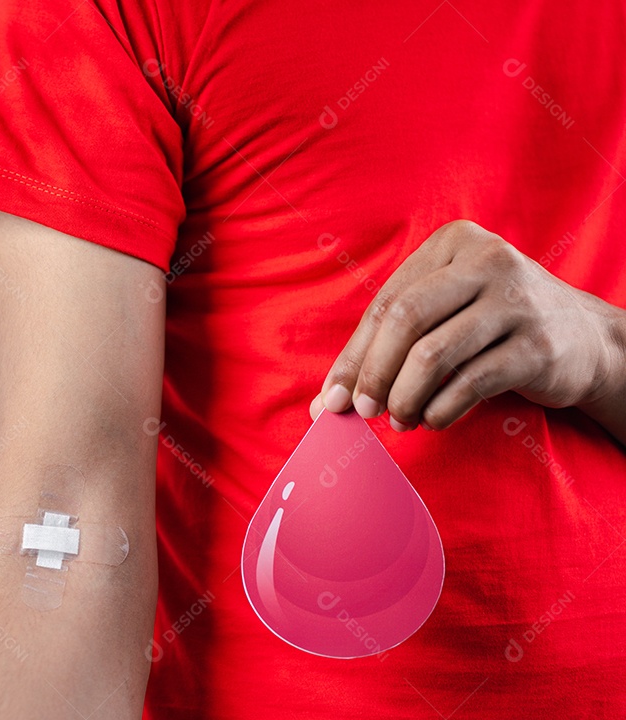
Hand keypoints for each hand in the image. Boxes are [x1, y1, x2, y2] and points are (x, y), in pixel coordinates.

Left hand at [309, 220, 625, 432]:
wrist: (585, 338)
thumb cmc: (493, 325)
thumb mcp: (446, 312)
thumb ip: (389, 343)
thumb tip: (326, 400)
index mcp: (453, 241)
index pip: (387, 302)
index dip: (354, 355)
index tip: (332, 397)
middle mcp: (487, 260)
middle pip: (405, 319)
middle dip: (374, 373)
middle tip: (363, 410)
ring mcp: (516, 300)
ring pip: (433, 354)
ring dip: (406, 397)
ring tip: (400, 420)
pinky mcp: (537, 345)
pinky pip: (470, 383)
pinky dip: (441, 409)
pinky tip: (433, 419)